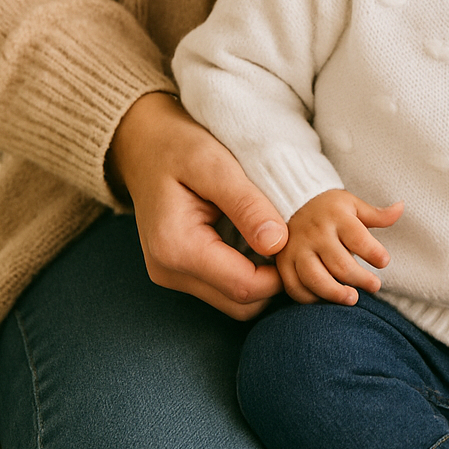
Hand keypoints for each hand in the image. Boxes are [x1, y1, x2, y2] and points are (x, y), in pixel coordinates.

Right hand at [107, 92, 288, 319]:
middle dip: (276, 280)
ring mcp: (173, 275)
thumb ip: (246, 204)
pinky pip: (225, 286)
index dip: (282, 272)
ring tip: (281, 236)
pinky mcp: (181, 270)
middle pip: (242, 304)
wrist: (144, 144)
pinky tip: (261, 239)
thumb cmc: (179, 146)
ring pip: (235, 301)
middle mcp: (170, 271)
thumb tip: (277, 243)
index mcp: (176, 247)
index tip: (305, 240)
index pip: (245, 287)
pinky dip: (249, 271)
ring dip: (264, 278)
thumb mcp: (215, 164)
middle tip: (298, 239)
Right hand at [278, 189, 403, 304]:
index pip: (358, 238)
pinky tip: (326, 300)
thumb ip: (377, 214)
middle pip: (340, 263)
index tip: (384, 262)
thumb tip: (401, 207)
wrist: (292, 203)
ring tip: (353, 298)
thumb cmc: (330, 208)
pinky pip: (295, 287)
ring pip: (316, 278)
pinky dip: (310, 298)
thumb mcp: (354, 205)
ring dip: (335, 293)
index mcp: (336, 217)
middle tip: (375, 286)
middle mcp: (315, 234)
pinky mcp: (284, 263)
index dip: (374, 253)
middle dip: (360, 279)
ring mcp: (297, 249)